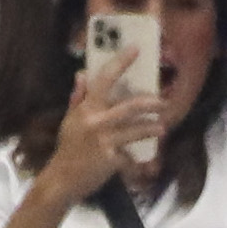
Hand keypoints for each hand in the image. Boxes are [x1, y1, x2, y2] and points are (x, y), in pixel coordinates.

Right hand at [44, 59, 166, 202]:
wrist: (63, 178)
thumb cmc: (68, 148)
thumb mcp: (70, 120)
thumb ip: (78, 97)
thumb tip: (82, 73)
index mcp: (87, 108)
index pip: (104, 78)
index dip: (121, 62)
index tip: (136, 49)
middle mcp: (96, 121)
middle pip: (129, 106)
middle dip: (150, 103)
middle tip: (163, 102)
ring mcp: (105, 140)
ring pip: (135, 130)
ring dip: (152, 129)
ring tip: (162, 128)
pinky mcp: (111, 160)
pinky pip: (131, 157)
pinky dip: (137, 160)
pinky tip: (145, 163)